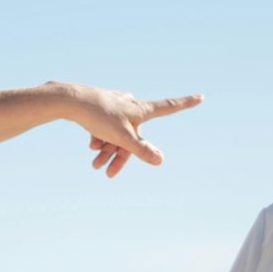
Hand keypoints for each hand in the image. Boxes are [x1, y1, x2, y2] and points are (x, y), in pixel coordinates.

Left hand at [46, 81, 201, 177]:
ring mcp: (117, 105)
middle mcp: (131, 105)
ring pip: (118, 134)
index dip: (185, 104)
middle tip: (108, 174)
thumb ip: (141, 149)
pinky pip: (108, 127)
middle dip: (121, 155)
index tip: (201, 96)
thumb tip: (161, 160)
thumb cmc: (99, 116)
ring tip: (95, 164)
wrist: (70, 101)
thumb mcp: (122, 137)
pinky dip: (101, 137)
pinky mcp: (103, 107)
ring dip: (108, 150)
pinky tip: (91, 144)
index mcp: (141, 109)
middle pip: (133, 136)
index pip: (169, 107)